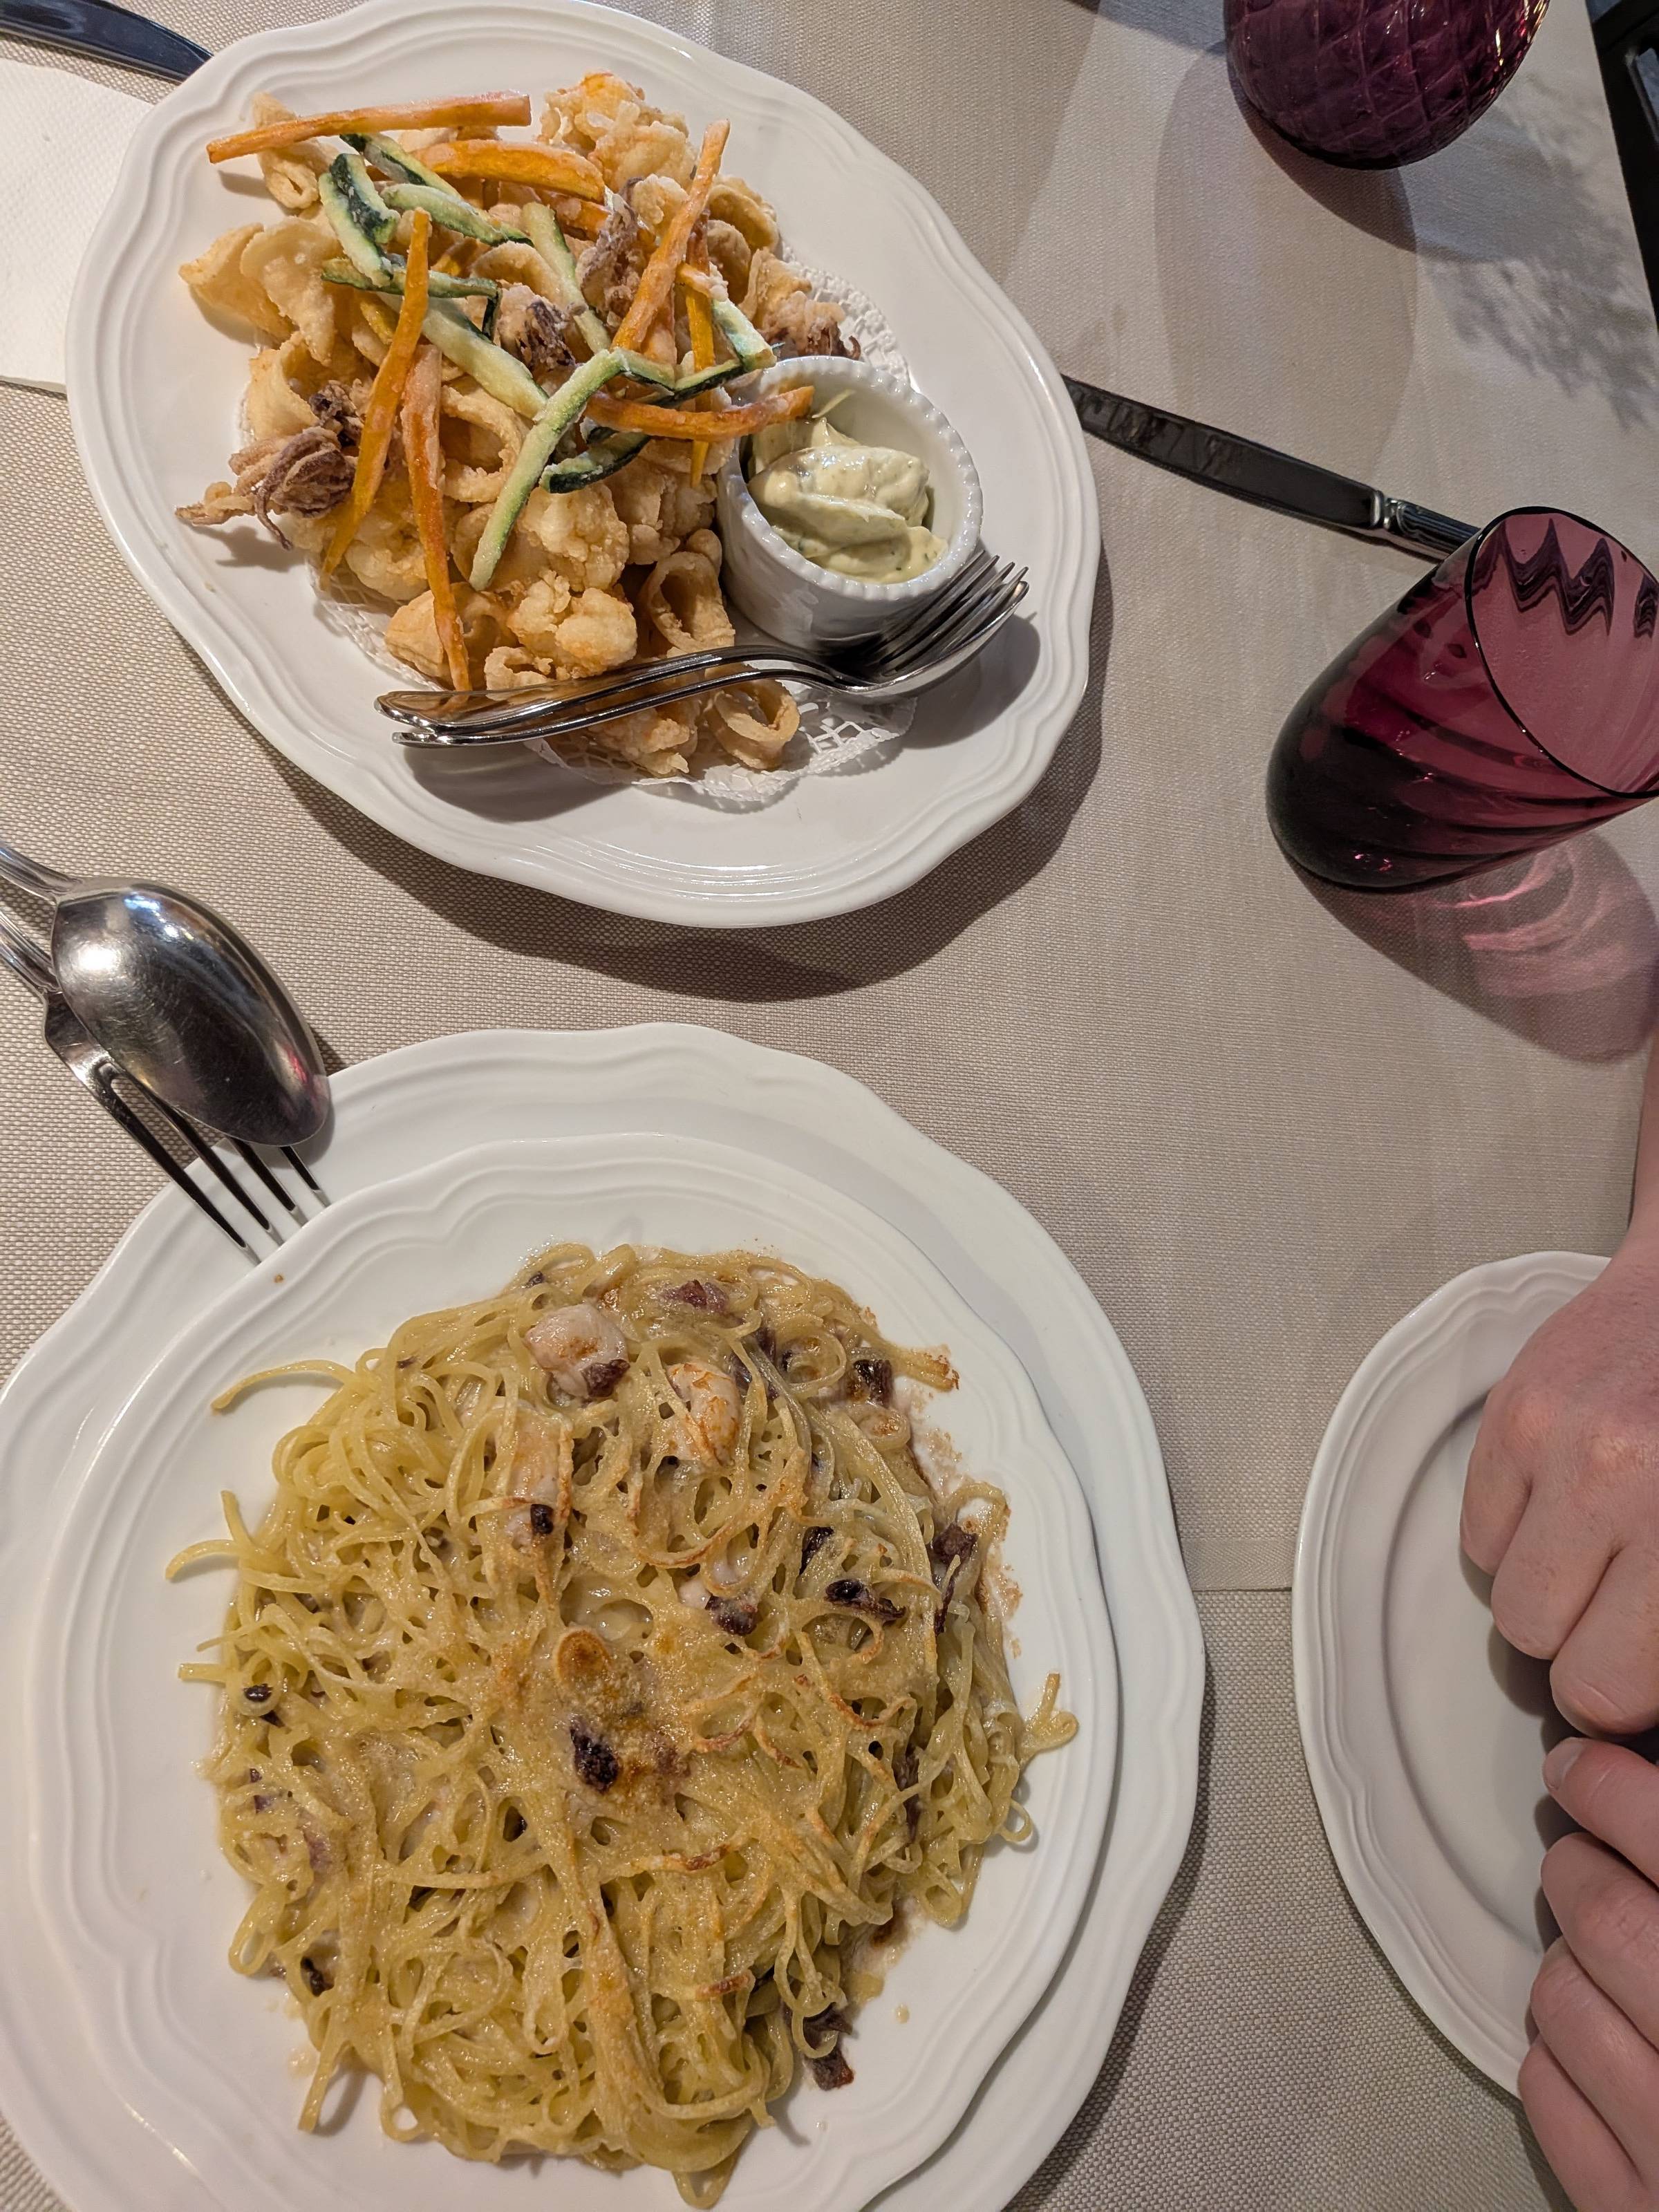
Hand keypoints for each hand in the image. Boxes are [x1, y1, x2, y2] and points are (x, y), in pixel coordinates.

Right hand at [1462, 1238, 1658, 1733]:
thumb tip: (1637, 1703)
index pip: (1609, 1688)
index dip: (1620, 1698)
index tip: (1634, 1678)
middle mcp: (1626, 1488)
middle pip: (1548, 1645)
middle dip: (1582, 1650)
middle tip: (1619, 1619)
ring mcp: (1562, 1445)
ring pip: (1507, 1597)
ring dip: (1547, 1593)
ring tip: (1598, 1556)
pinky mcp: (1513, 1410)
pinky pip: (1478, 1532)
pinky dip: (1516, 1535)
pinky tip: (1568, 1505)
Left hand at [1523, 1739, 1658, 2209]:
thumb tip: (1647, 1794)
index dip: (1615, 1788)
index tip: (1586, 1766)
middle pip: (1607, 1919)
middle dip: (1579, 1871)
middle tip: (1584, 1858)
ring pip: (1562, 2000)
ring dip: (1566, 1964)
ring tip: (1599, 1961)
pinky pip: (1550, 2095)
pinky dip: (1559, 2055)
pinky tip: (1601, 2049)